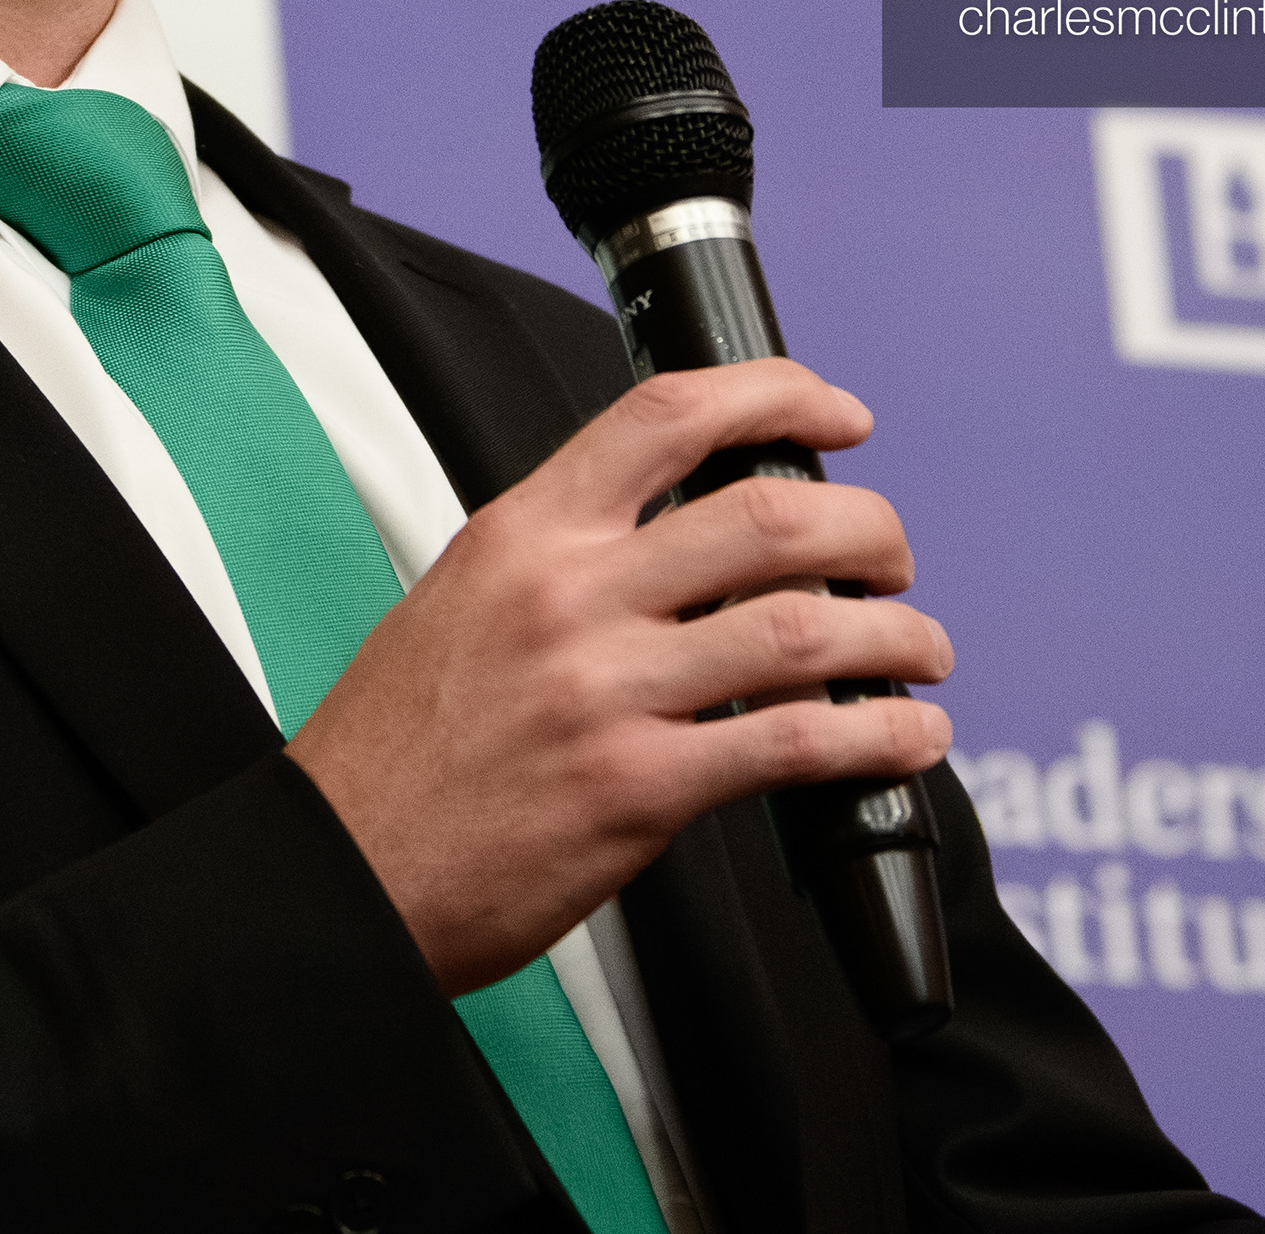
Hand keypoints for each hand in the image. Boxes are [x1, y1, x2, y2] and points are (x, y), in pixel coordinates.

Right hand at [284, 358, 953, 994]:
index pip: (667, 416)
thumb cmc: (394, 752)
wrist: (342, 868)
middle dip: (867, 528)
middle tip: (891, 555)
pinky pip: (796, 743)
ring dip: (897, 634)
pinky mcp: (639, 788)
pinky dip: (878, 736)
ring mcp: (607, 691)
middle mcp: (569, 597)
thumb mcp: (461, 600)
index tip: (838, 416)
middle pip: (767, 516)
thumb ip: (564, 560)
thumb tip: (678, 542)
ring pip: (803, 628)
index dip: (778, 395)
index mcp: (523, 535)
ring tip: (921, 648)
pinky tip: (906, 737)